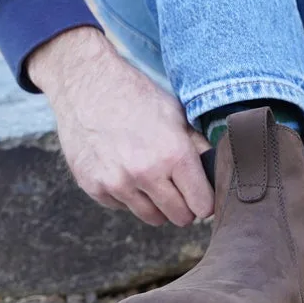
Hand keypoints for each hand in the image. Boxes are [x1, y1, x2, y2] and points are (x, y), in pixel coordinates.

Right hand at [27, 27, 213, 225]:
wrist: (86, 84)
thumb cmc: (137, 97)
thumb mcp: (177, 116)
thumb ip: (199, 148)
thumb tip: (217, 174)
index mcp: (174, 155)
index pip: (203, 205)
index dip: (206, 202)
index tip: (203, 195)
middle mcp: (146, 174)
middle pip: (180, 218)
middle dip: (185, 207)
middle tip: (181, 191)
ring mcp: (117, 183)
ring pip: (153, 218)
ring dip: (158, 205)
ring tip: (154, 180)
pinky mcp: (94, 187)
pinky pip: (123, 208)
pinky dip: (129, 197)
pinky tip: (126, 171)